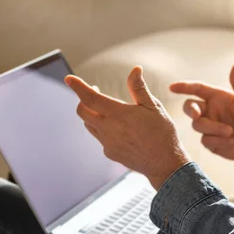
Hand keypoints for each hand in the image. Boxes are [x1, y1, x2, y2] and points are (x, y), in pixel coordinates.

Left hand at [65, 67, 190, 190]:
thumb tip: (135, 70)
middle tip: (93, 90)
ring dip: (91, 113)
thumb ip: (139, 88)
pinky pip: (99, 137)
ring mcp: (107, 143)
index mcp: (119, 114)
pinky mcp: (110, 153)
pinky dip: (102, 128)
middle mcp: (109, 129)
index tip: (69, 79)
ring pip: (89, 125)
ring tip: (104, 107)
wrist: (164, 164)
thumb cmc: (162, 133)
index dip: (78, 87)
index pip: (90, 98)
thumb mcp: (154, 107)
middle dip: (83, 99)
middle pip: (82, 111)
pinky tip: (116, 127)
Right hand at [170, 63, 233, 183]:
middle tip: (197, 114)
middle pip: (189, 107)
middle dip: (191, 110)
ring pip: (197, 125)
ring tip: (231, 132)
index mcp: (217, 97)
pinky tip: (232, 142)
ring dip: (214, 128)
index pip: (197, 89)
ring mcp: (209, 127)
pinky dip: (219, 141)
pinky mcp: (210, 142)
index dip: (184, 87)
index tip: (172, 87)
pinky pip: (205, 140)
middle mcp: (210, 110)